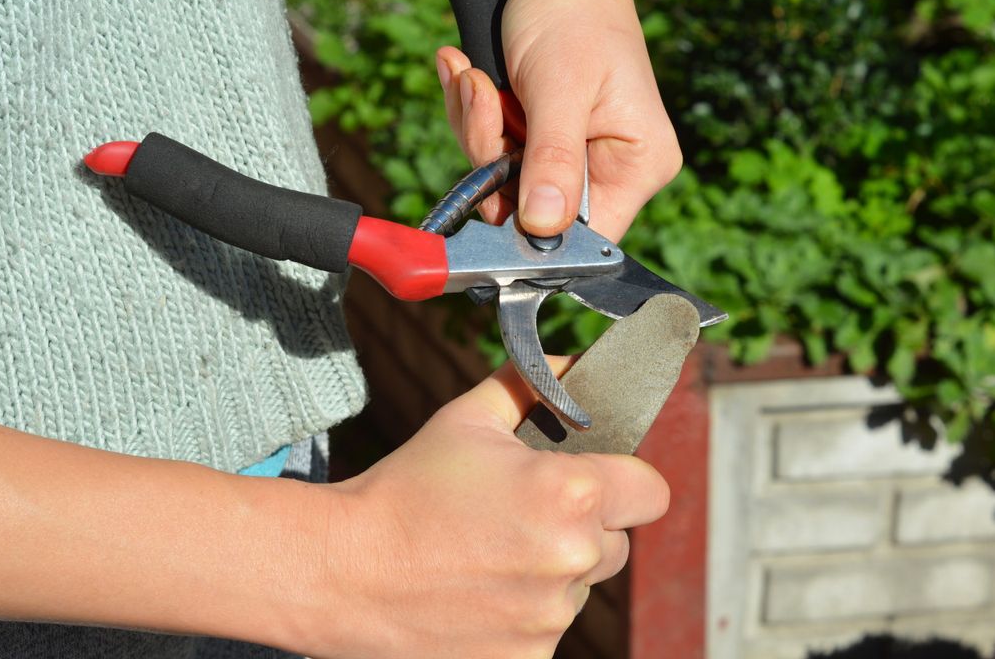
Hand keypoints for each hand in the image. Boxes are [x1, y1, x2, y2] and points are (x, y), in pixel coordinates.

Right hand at [313, 359, 669, 657]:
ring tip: (488, 556)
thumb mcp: (468, 419)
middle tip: (521, 517)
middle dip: (584, 528)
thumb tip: (576, 365)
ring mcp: (551, 617)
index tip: (596, 481)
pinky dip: (523, 616)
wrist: (344, 570)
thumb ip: (533, 387)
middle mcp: (573, 557)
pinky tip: (478, 595)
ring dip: (552, 573)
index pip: (651, 490)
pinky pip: (548, 630)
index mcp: (571, 493)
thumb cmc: (407, 489)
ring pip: (581, 588)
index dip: (626, 481)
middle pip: (618, 543)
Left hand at [434, 0, 681, 240]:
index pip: (589, 236)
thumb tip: (544, 228)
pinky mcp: (536, 135)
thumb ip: (553, 162)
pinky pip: (490, 150)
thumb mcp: (560, 89)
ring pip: (502, 179)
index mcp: (639, 163)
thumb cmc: (572, 12)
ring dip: (477, 127)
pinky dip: (473, 111)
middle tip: (485, 97)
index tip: (493, 201)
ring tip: (476, 76)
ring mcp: (570, 152)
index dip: (536, 231)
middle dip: (493, 156)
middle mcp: (610, 167)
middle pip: (533, 208)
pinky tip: (471, 72)